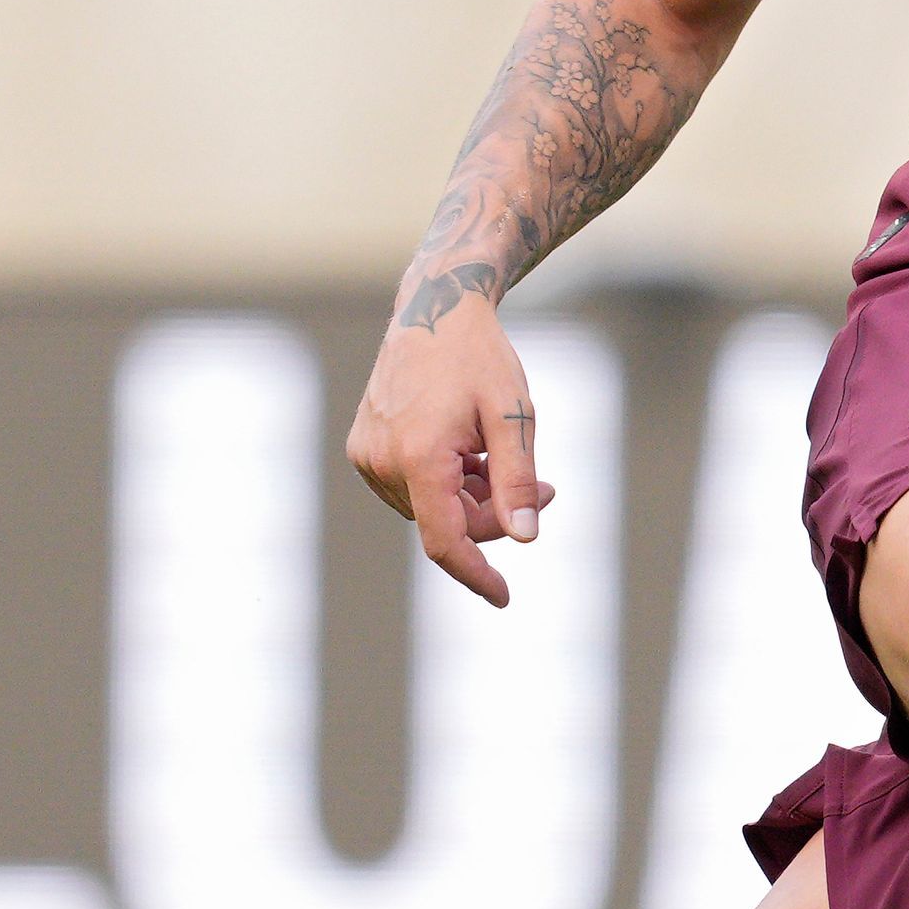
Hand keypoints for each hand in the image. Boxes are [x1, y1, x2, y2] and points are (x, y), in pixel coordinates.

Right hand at [348, 284, 556, 606]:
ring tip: (496, 454)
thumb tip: (525, 540)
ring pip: (431, 509)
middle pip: (446, 523)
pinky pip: (412, 488)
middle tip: (544, 488)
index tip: (503, 598)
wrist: (435, 311)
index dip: (476, 574)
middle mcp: (382, 461)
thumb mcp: (513, 417)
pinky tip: (466, 448)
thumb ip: (517, 481)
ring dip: (472, 497)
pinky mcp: (363, 448)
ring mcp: (367, 456)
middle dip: (496, 515)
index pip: (445, 541)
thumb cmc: (479, 359)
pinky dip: (446, 482)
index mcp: (419, 457)